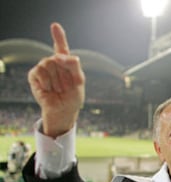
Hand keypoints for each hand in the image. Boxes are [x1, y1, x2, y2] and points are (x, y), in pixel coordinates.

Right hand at [28, 22, 84, 137]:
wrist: (63, 110)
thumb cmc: (73, 96)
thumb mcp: (79, 80)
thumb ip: (74, 64)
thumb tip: (58, 56)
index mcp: (66, 63)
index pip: (61, 47)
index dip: (58, 36)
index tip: (54, 25)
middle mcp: (54, 63)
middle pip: (58, 58)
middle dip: (65, 74)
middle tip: (66, 87)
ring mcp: (43, 68)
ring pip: (48, 63)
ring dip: (57, 80)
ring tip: (58, 89)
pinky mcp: (34, 75)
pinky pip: (40, 72)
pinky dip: (47, 83)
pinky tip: (49, 89)